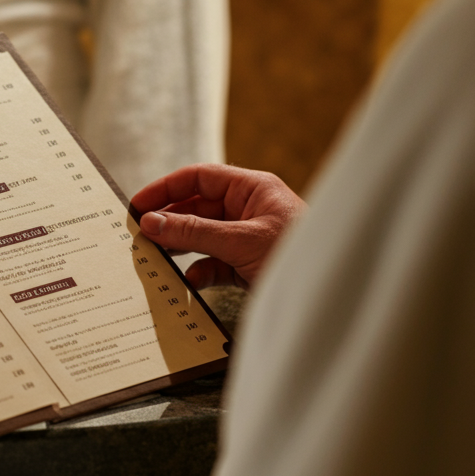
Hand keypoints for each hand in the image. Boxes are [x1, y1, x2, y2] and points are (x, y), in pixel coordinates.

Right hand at [130, 163, 305, 290]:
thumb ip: (194, 232)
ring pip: (203, 238)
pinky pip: (216, 264)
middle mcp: (249, 210)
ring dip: (181, 248)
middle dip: (170, 222)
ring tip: (156, 258)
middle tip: (141, 235)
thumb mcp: (241, 241)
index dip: (166, 188)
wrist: (335, 296)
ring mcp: (249, 239)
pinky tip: (188, 282)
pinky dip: (200, 272)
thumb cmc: (301, 257)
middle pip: (197, 208)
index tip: (139, 205)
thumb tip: (152, 223)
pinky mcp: (250, 265)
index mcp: (252, 190)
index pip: (199, 178)